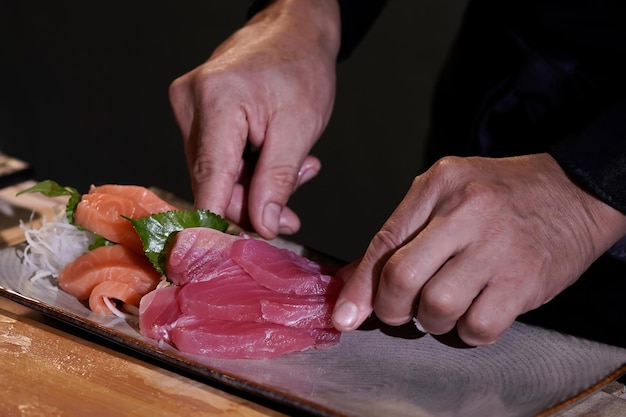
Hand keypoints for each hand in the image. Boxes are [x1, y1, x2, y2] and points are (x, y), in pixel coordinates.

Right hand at [169, 0, 340, 238]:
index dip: (220, 223)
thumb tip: (261, 226)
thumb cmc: (302, 67)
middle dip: (253, 202)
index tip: (232, 255)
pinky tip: (276, 160)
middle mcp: (190, 104)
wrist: (295, 30)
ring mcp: (189, 107)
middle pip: (212, 182)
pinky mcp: (196, 112)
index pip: (209, 181)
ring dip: (255, 185)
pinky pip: (217, 157)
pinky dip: (248, 168)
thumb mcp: (300, 129)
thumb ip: (277, 182)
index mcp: (216, 103)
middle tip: (291, 210)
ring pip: (216, 173)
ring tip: (297, 171)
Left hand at [332, 153, 625, 344]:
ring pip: (437, 307)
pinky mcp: (524, 280)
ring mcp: (497, 247)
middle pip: (401, 277)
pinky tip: (475, 313)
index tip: (345, 315)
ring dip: (432, 321)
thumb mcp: (447, 193)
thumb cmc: (503, 194)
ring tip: (444, 307)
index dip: (359, 285)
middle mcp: (465, 212)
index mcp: (438, 185)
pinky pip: (478, 326)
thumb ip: (402, 232)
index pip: (384, 241)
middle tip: (400, 312)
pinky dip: (468, 332)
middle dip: (390, 308)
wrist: (575, 192)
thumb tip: (355, 280)